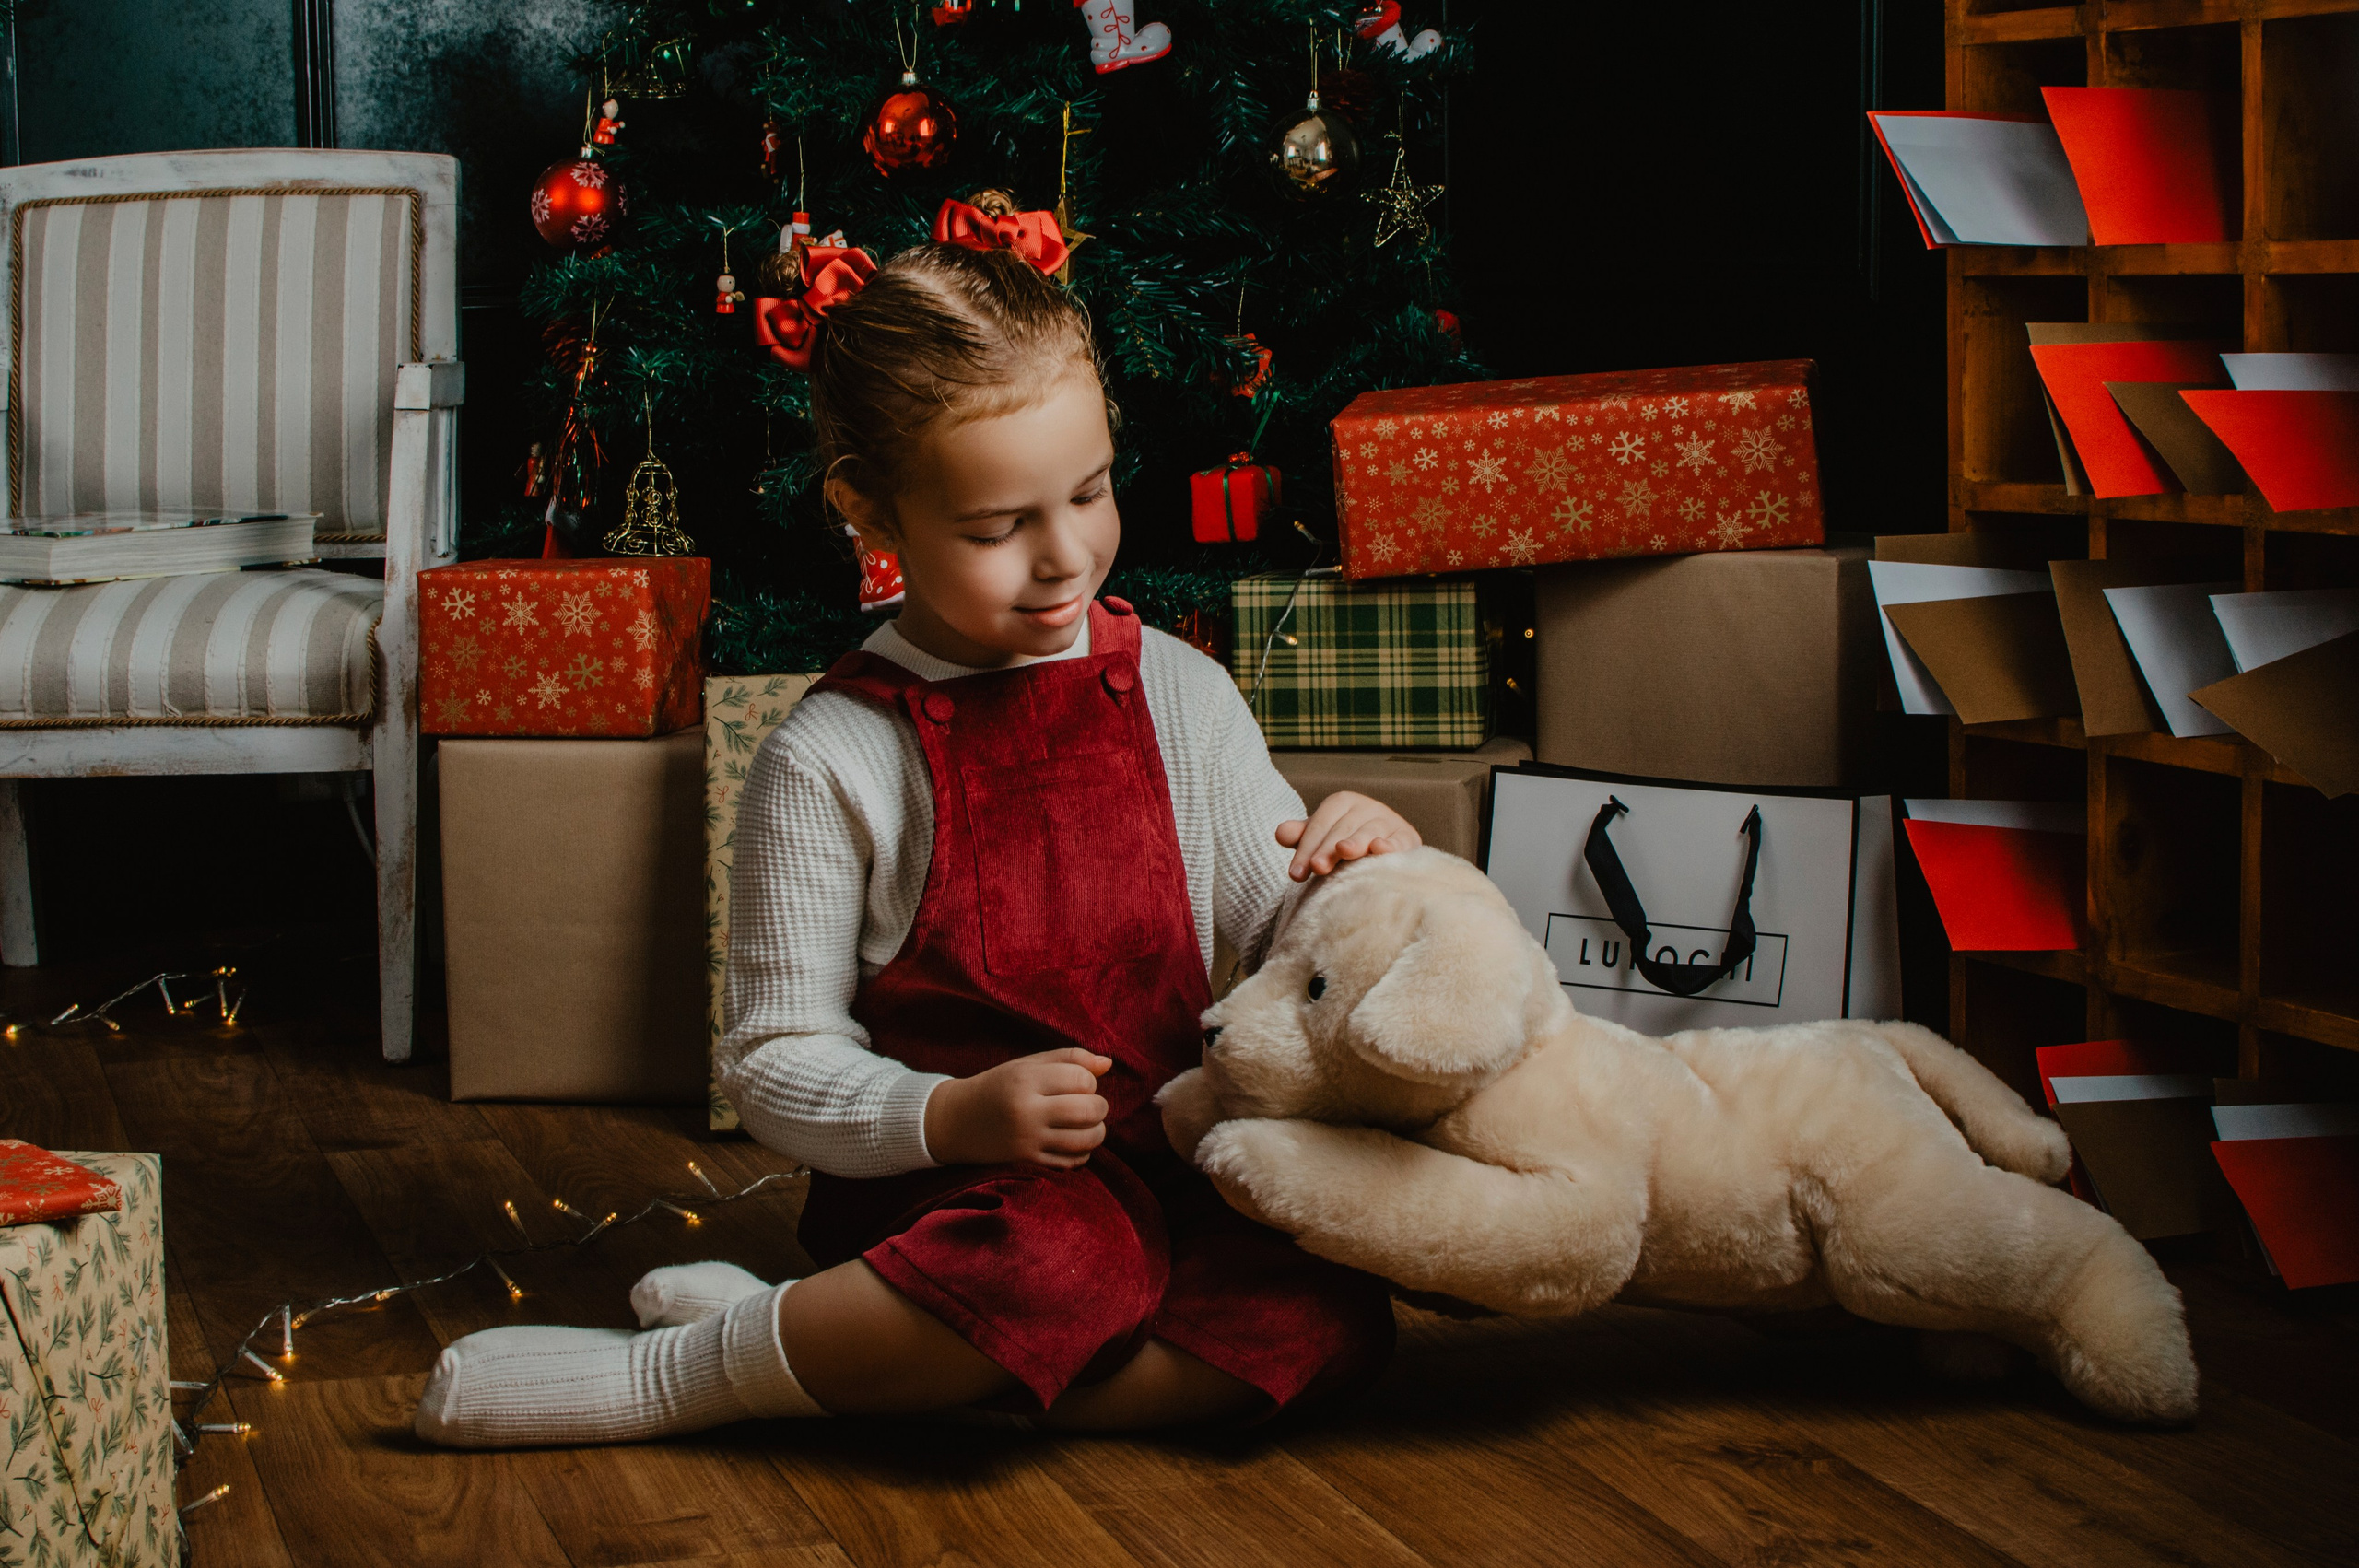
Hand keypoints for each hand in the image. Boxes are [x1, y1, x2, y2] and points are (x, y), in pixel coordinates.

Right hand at [924, 1048, 1111, 1168]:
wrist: (956, 1121)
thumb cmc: (998, 1086)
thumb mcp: (1027, 1064)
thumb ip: (1069, 1059)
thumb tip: (1108, 1063)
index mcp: (1025, 1079)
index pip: (1082, 1079)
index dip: (1090, 1081)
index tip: (1079, 1084)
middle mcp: (1026, 1110)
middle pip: (1089, 1110)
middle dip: (1099, 1107)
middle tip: (1091, 1105)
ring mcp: (1027, 1139)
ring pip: (1086, 1139)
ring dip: (1097, 1131)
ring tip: (1088, 1125)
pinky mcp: (1027, 1161)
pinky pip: (1072, 1161)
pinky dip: (1083, 1153)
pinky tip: (1075, 1142)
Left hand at [1275, 791, 1422, 880]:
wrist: (1386, 849)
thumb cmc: (1345, 843)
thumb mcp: (1322, 839)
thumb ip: (1302, 837)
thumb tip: (1281, 833)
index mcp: (1343, 802)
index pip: (1321, 823)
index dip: (1306, 847)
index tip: (1296, 874)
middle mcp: (1366, 807)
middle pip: (1342, 828)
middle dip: (1327, 849)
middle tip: (1316, 868)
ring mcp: (1388, 821)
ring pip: (1368, 831)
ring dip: (1356, 842)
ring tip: (1343, 852)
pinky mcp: (1407, 837)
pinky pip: (1398, 840)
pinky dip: (1390, 845)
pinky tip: (1379, 849)